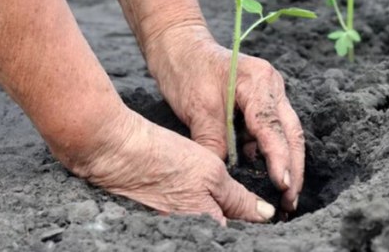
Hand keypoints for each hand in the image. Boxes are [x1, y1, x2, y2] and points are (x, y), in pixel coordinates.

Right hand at [67, 108, 274, 224]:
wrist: (116, 152)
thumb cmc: (165, 159)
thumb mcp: (212, 173)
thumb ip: (239, 199)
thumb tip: (266, 215)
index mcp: (207, 228)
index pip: (241, 236)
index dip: (256, 224)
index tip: (272, 211)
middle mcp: (190, 235)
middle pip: (223, 233)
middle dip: (240, 221)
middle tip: (255, 205)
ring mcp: (174, 229)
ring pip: (208, 226)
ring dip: (223, 216)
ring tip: (232, 199)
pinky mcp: (161, 221)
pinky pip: (191, 221)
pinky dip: (202, 211)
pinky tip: (203, 196)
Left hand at [147, 26, 304, 213]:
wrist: (179, 45)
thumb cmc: (186, 70)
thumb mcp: (197, 109)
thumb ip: (214, 142)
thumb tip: (224, 177)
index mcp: (259, 81)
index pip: (273, 127)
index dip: (280, 159)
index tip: (283, 185)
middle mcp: (272, 86)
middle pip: (292, 132)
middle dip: (294, 167)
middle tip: (291, 200)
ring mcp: (270, 93)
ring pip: (286, 133)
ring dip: (286, 162)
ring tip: (284, 195)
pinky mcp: (262, 101)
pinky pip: (271, 130)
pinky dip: (269, 152)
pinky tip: (265, 174)